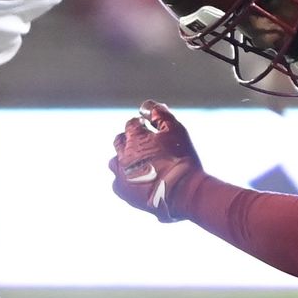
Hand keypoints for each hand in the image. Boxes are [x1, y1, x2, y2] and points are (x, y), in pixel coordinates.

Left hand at [110, 101, 201, 221]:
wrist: (182, 192)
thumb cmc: (181, 159)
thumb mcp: (176, 130)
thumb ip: (161, 114)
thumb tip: (148, 106)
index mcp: (135, 136)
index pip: (132, 124)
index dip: (141, 125)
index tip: (148, 128)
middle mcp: (123, 153)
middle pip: (120, 141)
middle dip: (129, 140)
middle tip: (144, 145)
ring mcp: (120, 173)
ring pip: (115, 161)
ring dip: (124, 159)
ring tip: (139, 164)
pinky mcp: (122, 191)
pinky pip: (117, 182)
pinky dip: (125, 178)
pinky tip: (138, 180)